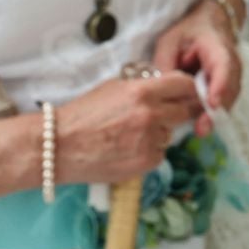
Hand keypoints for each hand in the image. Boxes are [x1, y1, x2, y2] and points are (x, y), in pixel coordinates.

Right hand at [54, 73, 202, 184]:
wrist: (59, 146)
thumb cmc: (82, 114)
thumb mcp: (114, 87)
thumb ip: (143, 85)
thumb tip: (165, 87)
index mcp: (143, 92)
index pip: (184, 85)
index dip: (189, 88)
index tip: (189, 93)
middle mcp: (151, 115)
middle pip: (184, 111)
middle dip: (177, 111)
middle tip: (165, 114)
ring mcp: (150, 141)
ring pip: (171, 134)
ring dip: (161, 133)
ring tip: (132, 134)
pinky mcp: (145, 163)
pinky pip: (160, 154)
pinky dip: (150, 151)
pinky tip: (128, 149)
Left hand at [153, 0, 243, 135]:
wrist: (208, 25)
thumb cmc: (188, 32)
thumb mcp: (169, 41)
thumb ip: (165, 64)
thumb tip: (162, 91)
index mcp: (217, 46)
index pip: (223, 66)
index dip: (219, 85)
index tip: (212, 104)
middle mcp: (231, 63)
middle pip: (230, 88)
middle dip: (217, 110)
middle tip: (202, 129)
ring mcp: (233, 76)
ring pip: (228, 99)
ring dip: (215, 115)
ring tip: (200, 130)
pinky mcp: (227, 87)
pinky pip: (223, 102)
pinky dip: (212, 113)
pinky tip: (200, 124)